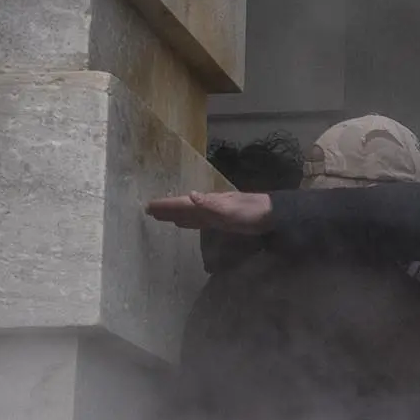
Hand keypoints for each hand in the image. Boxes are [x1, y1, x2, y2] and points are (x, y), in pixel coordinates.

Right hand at [145, 192, 274, 232]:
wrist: (271, 215)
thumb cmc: (250, 213)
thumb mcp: (230, 210)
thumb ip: (209, 205)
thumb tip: (190, 195)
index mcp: (208, 202)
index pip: (182, 203)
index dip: (166, 206)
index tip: (148, 206)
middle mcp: (208, 205)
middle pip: (183, 207)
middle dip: (166, 209)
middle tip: (148, 210)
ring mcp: (215, 212)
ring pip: (189, 213)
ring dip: (175, 215)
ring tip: (160, 216)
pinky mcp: (221, 220)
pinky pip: (199, 220)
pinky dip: (188, 221)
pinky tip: (184, 224)